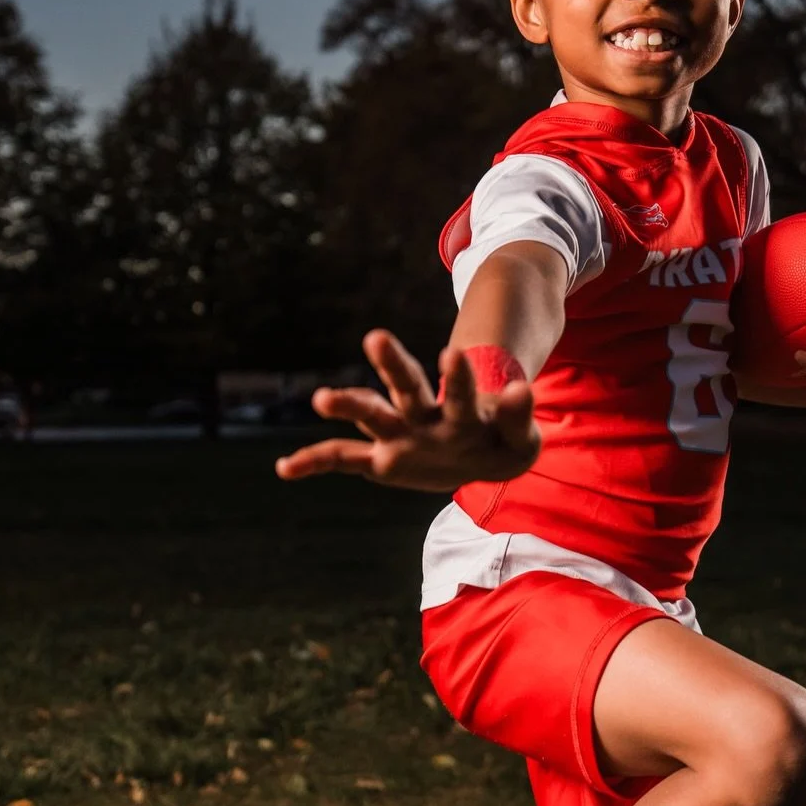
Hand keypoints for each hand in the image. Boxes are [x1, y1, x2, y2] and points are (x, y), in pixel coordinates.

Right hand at [274, 329, 539, 491]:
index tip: (450, 353)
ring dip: (348, 404)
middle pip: (407, 386)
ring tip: (321, 398)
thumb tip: (521, 388)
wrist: (477, 455)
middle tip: (376, 337)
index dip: (456, 375)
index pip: (457, 390)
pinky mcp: (382, 460)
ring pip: (371, 414)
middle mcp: (423, 415)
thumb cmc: (498, 440)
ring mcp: (399, 435)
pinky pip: (343, 459)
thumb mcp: (519, 437)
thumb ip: (517, 415)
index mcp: (458, 410)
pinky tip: (285, 468)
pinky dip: (314, 462)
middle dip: (393, 364)